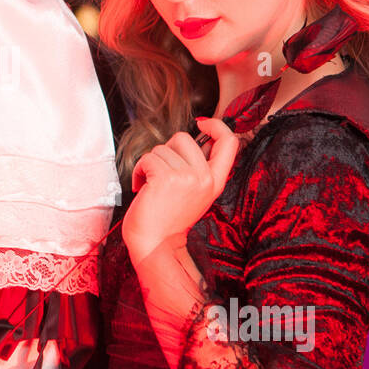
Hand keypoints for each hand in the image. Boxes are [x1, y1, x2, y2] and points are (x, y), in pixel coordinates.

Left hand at [121, 117, 239, 265]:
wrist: (155, 245)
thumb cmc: (168, 219)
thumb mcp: (194, 192)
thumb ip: (198, 168)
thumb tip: (196, 140)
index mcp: (215, 181)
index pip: (229, 143)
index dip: (217, 126)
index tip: (203, 124)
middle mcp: (204, 178)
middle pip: (184, 137)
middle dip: (166, 150)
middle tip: (161, 172)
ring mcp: (187, 177)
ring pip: (161, 148)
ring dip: (150, 164)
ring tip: (151, 185)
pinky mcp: (166, 178)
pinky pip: (147, 159)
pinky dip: (139, 170)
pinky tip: (141, 187)